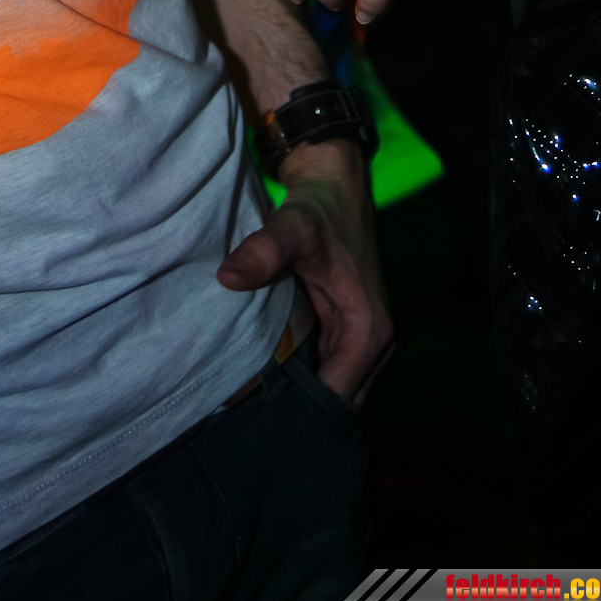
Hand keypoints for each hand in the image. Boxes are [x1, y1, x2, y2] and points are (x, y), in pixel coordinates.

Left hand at [216, 140, 392, 400]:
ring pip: (331, 384)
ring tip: (253, 406)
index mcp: (369, 330)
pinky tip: (267, 378)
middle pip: (337, 398)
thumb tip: (227, 277)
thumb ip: (265, 252)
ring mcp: (359, 334)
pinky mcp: (344, 325)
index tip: (260, 420)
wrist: (331, 180)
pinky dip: (302, 372)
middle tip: (250, 419)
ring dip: (301, 395)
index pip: (338, 397)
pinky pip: (325, 364)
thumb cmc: (319, 208)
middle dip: (301, 411)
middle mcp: (374, 341)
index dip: (303, 412)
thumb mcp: (293, 228)